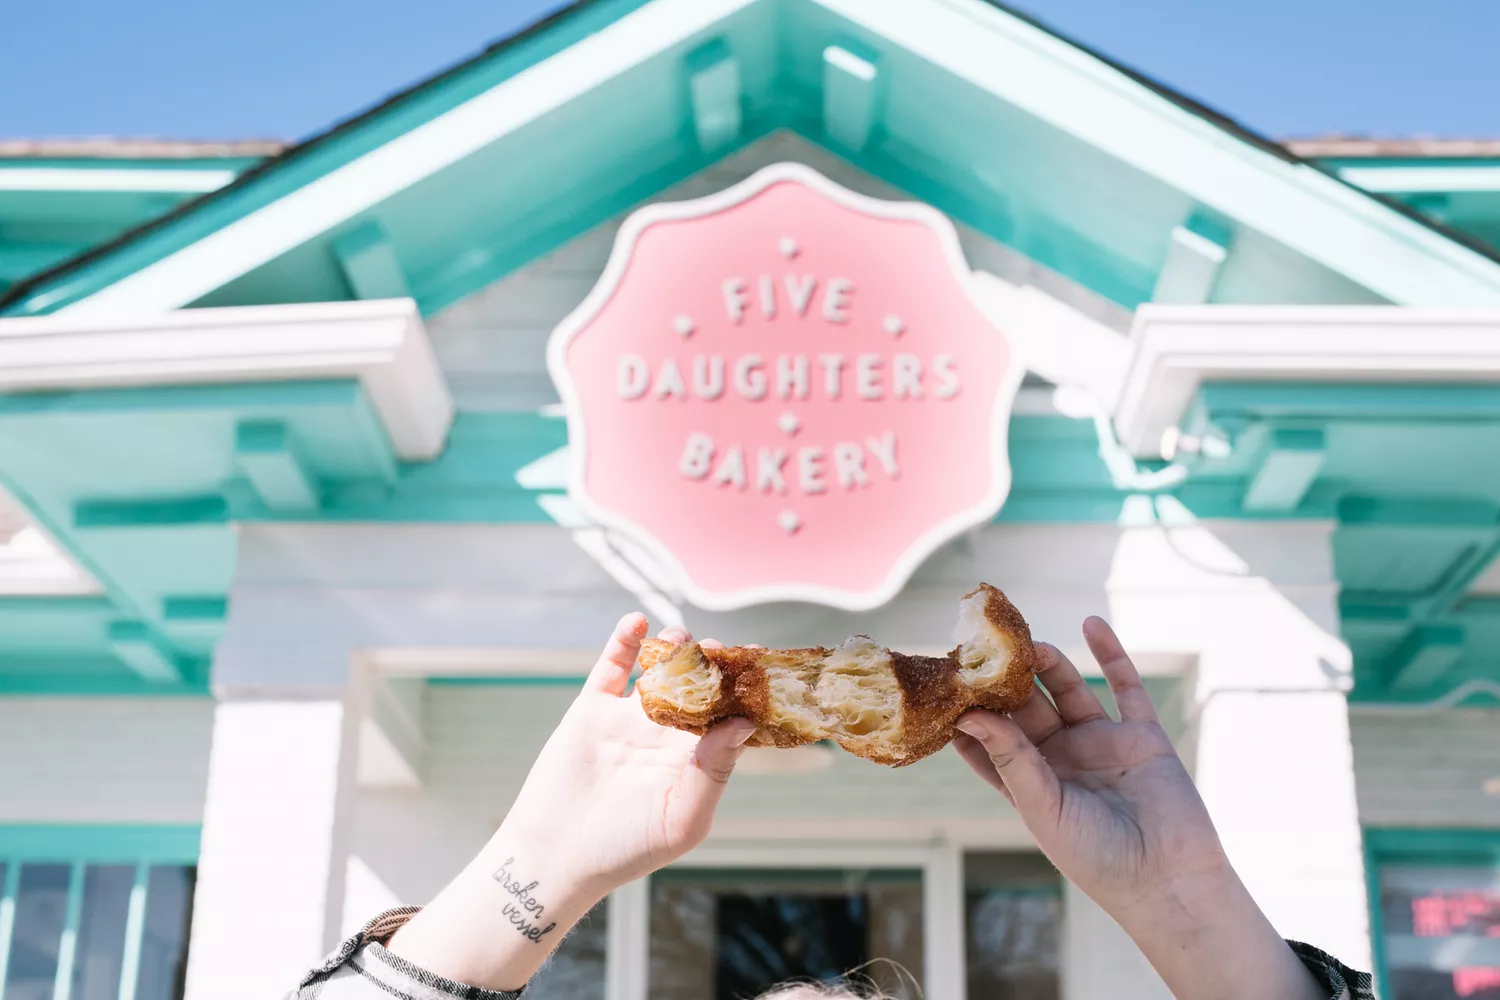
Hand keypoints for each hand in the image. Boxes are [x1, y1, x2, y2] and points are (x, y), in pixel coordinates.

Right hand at [499, 613, 756, 896]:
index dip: (746, 694)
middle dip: (714, 665)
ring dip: (676, 649)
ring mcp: (630, 719)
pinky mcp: (593, 709)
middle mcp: (667, 735)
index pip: (730, 717)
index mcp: (696, 761)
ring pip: (661, 670)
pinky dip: (625, 641)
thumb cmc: (624, 849)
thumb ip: (713, 772)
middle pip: (700, 686)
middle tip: (722, 649)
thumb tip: (743, 724)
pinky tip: (638, 622)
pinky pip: (612, 667)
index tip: (763, 666)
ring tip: (683, 640)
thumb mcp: (681, 819)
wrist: (555, 855)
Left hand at [952, 617, 1322, 999]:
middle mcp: (1062, 759)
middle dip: (1006, 679)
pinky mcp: (1142, 736)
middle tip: (985, 646)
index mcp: (1030, 783)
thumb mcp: (1042, 809)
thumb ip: (1011, 759)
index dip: (968, 714)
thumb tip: (968, 716)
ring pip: (1069, 690)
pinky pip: (1126, 687)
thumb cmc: (1097, 858)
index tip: (944, 683)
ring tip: (1028, 642)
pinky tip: (1091, 623)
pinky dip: (1110, 654)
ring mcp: (1102, 744)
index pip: (989, 741)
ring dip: (1048, 664)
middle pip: (1026, 707)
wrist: (1170, 879)